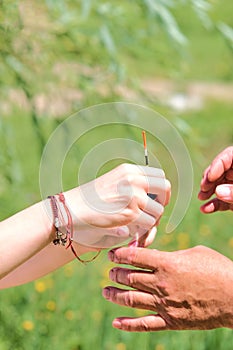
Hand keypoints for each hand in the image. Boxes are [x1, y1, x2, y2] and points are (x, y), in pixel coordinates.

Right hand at [64, 163, 170, 247]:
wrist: (71, 209)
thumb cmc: (90, 200)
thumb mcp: (113, 183)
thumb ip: (133, 185)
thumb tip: (156, 197)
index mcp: (129, 170)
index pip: (160, 175)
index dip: (162, 190)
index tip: (155, 200)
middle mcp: (133, 179)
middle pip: (165, 188)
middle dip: (162, 202)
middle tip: (152, 212)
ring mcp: (133, 196)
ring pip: (158, 210)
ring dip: (151, 219)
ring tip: (137, 224)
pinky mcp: (130, 214)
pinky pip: (149, 224)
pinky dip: (143, 230)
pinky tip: (131, 230)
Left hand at [102, 246, 232, 330]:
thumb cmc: (217, 268)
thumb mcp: (194, 252)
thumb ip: (172, 254)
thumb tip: (157, 257)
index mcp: (167, 263)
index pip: (134, 257)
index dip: (119, 255)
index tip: (112, 254)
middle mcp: (162, 284)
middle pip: (129, 278)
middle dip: (115, 273)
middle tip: (111, 271)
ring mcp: (165, 304)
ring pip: (131, 300)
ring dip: (115, 295)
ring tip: (106, 291)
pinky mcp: (171, 321)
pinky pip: (145, 324)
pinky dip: (128, 325)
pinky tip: (116, 323)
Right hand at [198, 146, 232, 212]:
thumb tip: (218, 192)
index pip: (229, 155)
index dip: (218, 164)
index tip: (210, 176)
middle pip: (221, 170)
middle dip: (210, 179)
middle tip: (203, 187)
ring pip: (219, 185)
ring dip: (208, 191)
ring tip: (201, 197)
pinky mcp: (232, 201)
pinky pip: (222, 201)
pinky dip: (213, 205)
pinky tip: (205, 209)